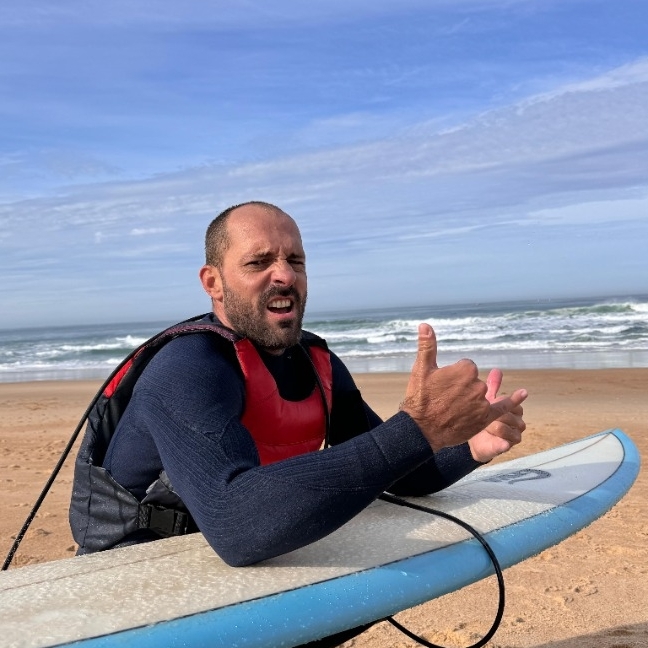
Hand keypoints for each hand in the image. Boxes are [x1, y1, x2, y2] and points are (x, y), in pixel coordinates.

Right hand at [400, 324, 526, 452]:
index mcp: (465, 370)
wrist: (422, 429)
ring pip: (480, 394)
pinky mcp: (485, 418)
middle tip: (446, 398)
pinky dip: (513, 401)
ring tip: (452, 408)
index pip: (466, 367)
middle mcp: (477, 385)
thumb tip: (425, 324)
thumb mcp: (421, 369)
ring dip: (470, 398)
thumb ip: (427, 345)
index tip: (443, 385)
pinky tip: (523, 393)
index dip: (453, 375)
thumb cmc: (420, 397)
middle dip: (461, 387)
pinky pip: (503, 407)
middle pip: (473, 380)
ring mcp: (482, 403)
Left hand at [468, 368, 527, 462]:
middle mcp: (519, 423)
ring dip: (490, 426)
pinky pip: (504, 444)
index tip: (487, 403)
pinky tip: (500, 442)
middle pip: (508, 415)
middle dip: (492, 415)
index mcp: (517, 409)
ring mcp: (515, 436)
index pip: (511, 403)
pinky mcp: (506, 448)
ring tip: (481, 426)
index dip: (497, 403)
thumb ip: (493, 385)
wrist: (474, 437)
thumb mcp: (487, 399)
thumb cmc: (482, 415)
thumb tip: (497, 369)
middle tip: (478, 415)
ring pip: (505, 428)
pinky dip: (501, 443)